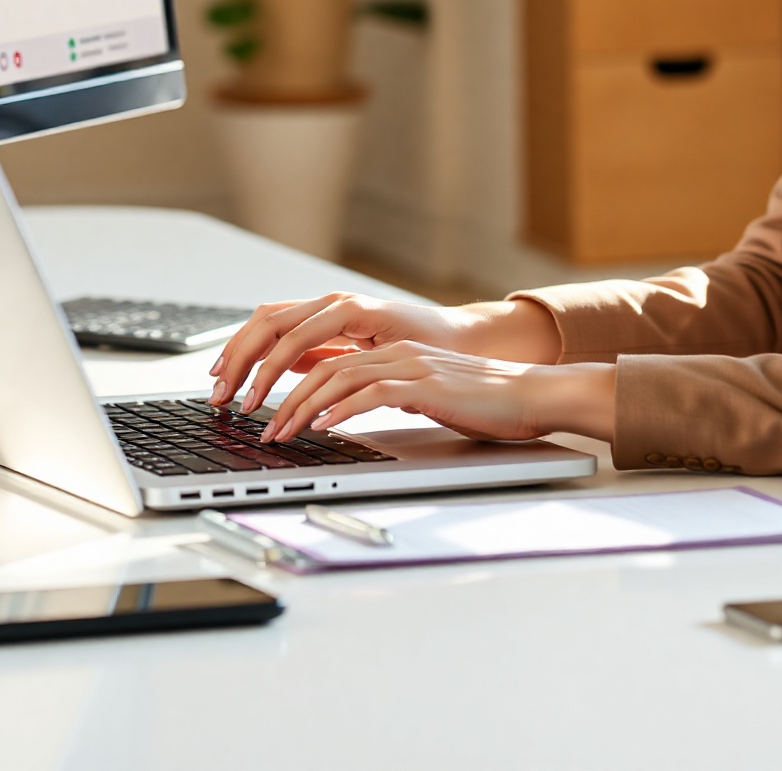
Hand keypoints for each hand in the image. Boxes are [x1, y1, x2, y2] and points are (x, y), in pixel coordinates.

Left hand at [259, 340, 616, 446]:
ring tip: (278, 432)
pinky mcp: (425, 385)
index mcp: (391, 348)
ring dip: (301, 406)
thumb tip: (339, 404)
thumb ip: (382, 389)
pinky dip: (341, 408)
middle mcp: (395, 349)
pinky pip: (372, 393)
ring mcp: (409, 364)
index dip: (284, 371)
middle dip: (279, 391)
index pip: (324, 350)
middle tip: (253, 420)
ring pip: (338, 376)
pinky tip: (322, 425)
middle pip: (320, 361)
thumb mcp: (420, 390)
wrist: (528, 394)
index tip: (256, 398)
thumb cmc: (480, 400)